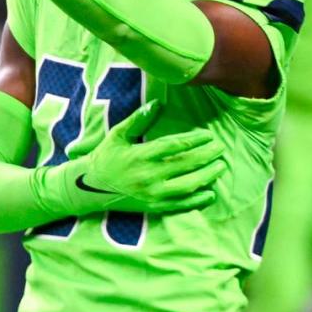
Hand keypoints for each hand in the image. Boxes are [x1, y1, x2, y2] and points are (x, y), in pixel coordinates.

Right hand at [80, 100, 226, 213]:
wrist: (90, 187)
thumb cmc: (106, 157)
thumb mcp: (118, 135)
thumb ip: (139, 119)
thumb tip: (158, 103)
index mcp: (141, 155)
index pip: (175, 146)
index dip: (195, 140)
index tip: (209, 135)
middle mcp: (149, 176)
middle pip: (185, 165)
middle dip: (206, 156)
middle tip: (220, 149)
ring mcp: (152, 194)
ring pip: (187, 186)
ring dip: (207, 176)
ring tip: (220, 167)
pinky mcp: (153, 207)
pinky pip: (180, 206)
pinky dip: (197, 201)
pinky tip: (210, 194)